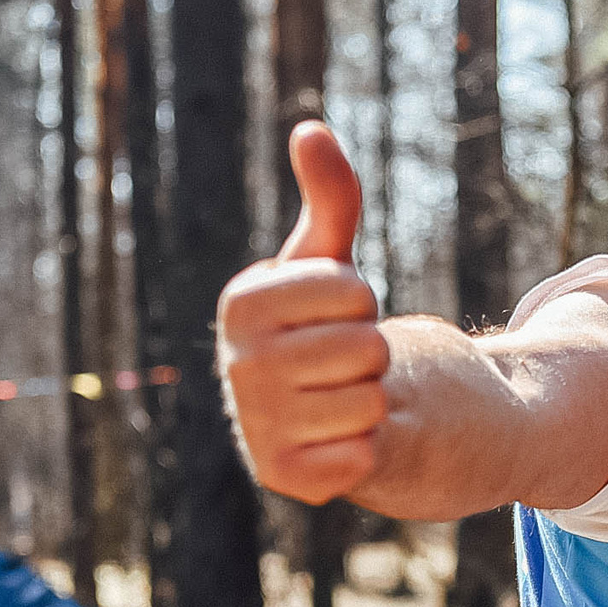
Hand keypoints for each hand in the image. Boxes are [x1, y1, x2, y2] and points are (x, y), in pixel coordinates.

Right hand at [217, 122, 386, 503]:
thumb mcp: (328, 261)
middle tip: (340, 363)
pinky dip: (366, 448)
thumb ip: (329, 199)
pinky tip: (338, 441)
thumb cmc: (319, 323)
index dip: (361, 301)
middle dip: (370, 354)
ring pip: (371, 404)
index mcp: (241, 306)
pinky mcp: (282, 479)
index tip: (334, 313)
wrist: (314, 412)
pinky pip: (362, 456)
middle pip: (367, 349)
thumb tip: (311, 128)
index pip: (353, 292)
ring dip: (370, 402)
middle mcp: (236, 367)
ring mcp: (255, 427)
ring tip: (338, 398)